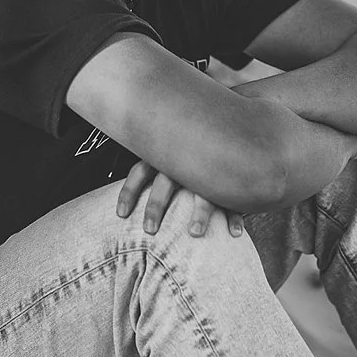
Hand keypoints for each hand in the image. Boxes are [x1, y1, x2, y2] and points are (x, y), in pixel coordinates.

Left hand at [115, 160, 240, 238]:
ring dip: (200, 212)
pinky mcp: (232, 176)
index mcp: (164, 154)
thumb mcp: (168, 152)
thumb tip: (128, 193)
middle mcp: (184, 159)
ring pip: (204, 189)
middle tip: (148, 229)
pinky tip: (235, 233)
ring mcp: (209, 167)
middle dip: (156, 205)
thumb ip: (152, 167)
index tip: (121, 215)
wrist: (227, 123)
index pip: (140, 170)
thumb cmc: (188, 148)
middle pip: (167, 180)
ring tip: (193, 233)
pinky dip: (235, 215)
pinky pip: (235, 196)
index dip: (129, 191)